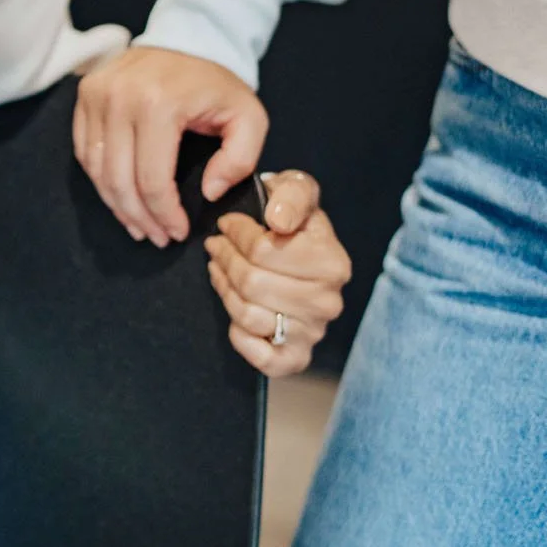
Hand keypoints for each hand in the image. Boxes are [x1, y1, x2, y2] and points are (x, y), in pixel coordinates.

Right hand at [74, 47, 267, 246]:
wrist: (189, 37)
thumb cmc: (217, 84)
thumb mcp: (249, 118)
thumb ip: (240, 160)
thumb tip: (208, 192)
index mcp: (160, 104)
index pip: (152, 179)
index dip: (163, 215)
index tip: (177, 232)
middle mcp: (120, 98)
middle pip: (119, 180)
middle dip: (139, 217)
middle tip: (156, 237)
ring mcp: (97, 95)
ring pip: (97, 171)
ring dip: (117, 205)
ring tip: (138, 224)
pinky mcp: (85, 96)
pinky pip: (85, 152)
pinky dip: (101, 180)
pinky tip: (120, 196)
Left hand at [205, 171, 350, 376]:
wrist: (303, 252)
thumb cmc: (293, 217)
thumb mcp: (296, 189)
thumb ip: (291, 194)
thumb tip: (278, 220)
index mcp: (332, 263)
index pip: (262, 251)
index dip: (235, 234)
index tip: (226, 225)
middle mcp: (327, 302)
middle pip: (251, 283)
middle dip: (225, 259)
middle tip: (215, 246)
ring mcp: (312, 332)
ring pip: (248, 315)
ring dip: (224, 289)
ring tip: (218, 269)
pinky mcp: (297, 357)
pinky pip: (261, 358)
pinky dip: (240, 338)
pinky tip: (235, 314)